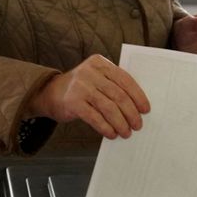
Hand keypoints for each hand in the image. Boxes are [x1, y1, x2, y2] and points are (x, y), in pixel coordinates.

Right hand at [29, 54, 150, 139]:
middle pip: (118, 95)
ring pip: (108, 107)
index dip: (138, 96)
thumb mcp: (96, 79)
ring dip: (120, 123)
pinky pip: (95, 117)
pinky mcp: (72, 102)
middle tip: (137, 125)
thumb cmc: (81, 89)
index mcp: (100, 63)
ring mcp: (80, 86)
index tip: (145, 110)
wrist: (50, 93)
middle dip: (131, 113)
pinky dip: (106, 127)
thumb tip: (138, 108)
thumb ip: (113, 86)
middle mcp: (90, 72)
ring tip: (126, 133)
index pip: (125, 79)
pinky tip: (111, 134)